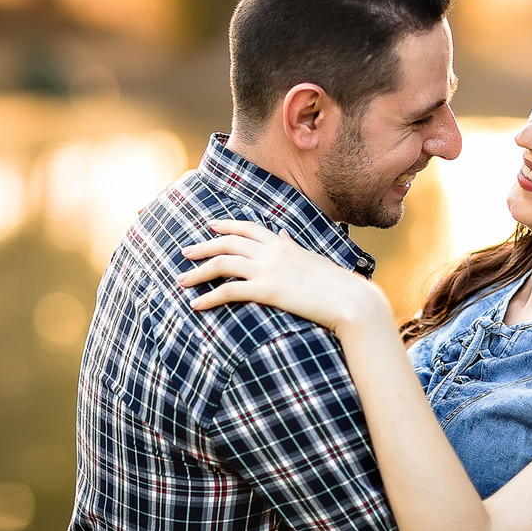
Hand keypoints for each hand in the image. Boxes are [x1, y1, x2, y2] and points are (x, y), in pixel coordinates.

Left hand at [177, 219, 391, 334]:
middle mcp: (272, 251)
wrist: (350, 298)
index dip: (226, 225)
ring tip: (181, 281)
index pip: (248, 227)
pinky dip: (209, 297)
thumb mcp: (311, 258)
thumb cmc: (336, 283)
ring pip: (222, 263)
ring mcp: (268, 269)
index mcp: (283, 243)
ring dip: (198, 272)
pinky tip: (196, 305)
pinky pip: (229, 290)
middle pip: (228, 242)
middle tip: (185, 252)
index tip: (210, 225)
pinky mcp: (267, 290)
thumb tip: (282, 235)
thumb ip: (292, 245)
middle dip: (203, 246)